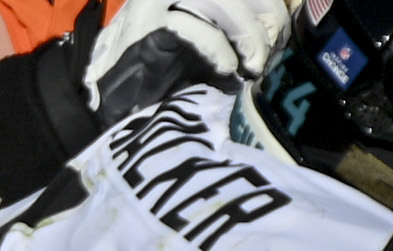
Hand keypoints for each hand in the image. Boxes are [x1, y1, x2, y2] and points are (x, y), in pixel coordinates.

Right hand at [83, 0, 292, 112]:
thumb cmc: (161, 73)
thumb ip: (234, 26)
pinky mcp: (145, 25)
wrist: (111, 98)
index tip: (281, 34)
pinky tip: (227, 70)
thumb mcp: (206, 41)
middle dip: (265, 18)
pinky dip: (219, 50)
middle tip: (269, 53)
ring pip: (222, 2)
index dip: (270, 6)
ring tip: (253, 65)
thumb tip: (278, 26)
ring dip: (248, 35)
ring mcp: (157, 2)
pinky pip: (195, 29)